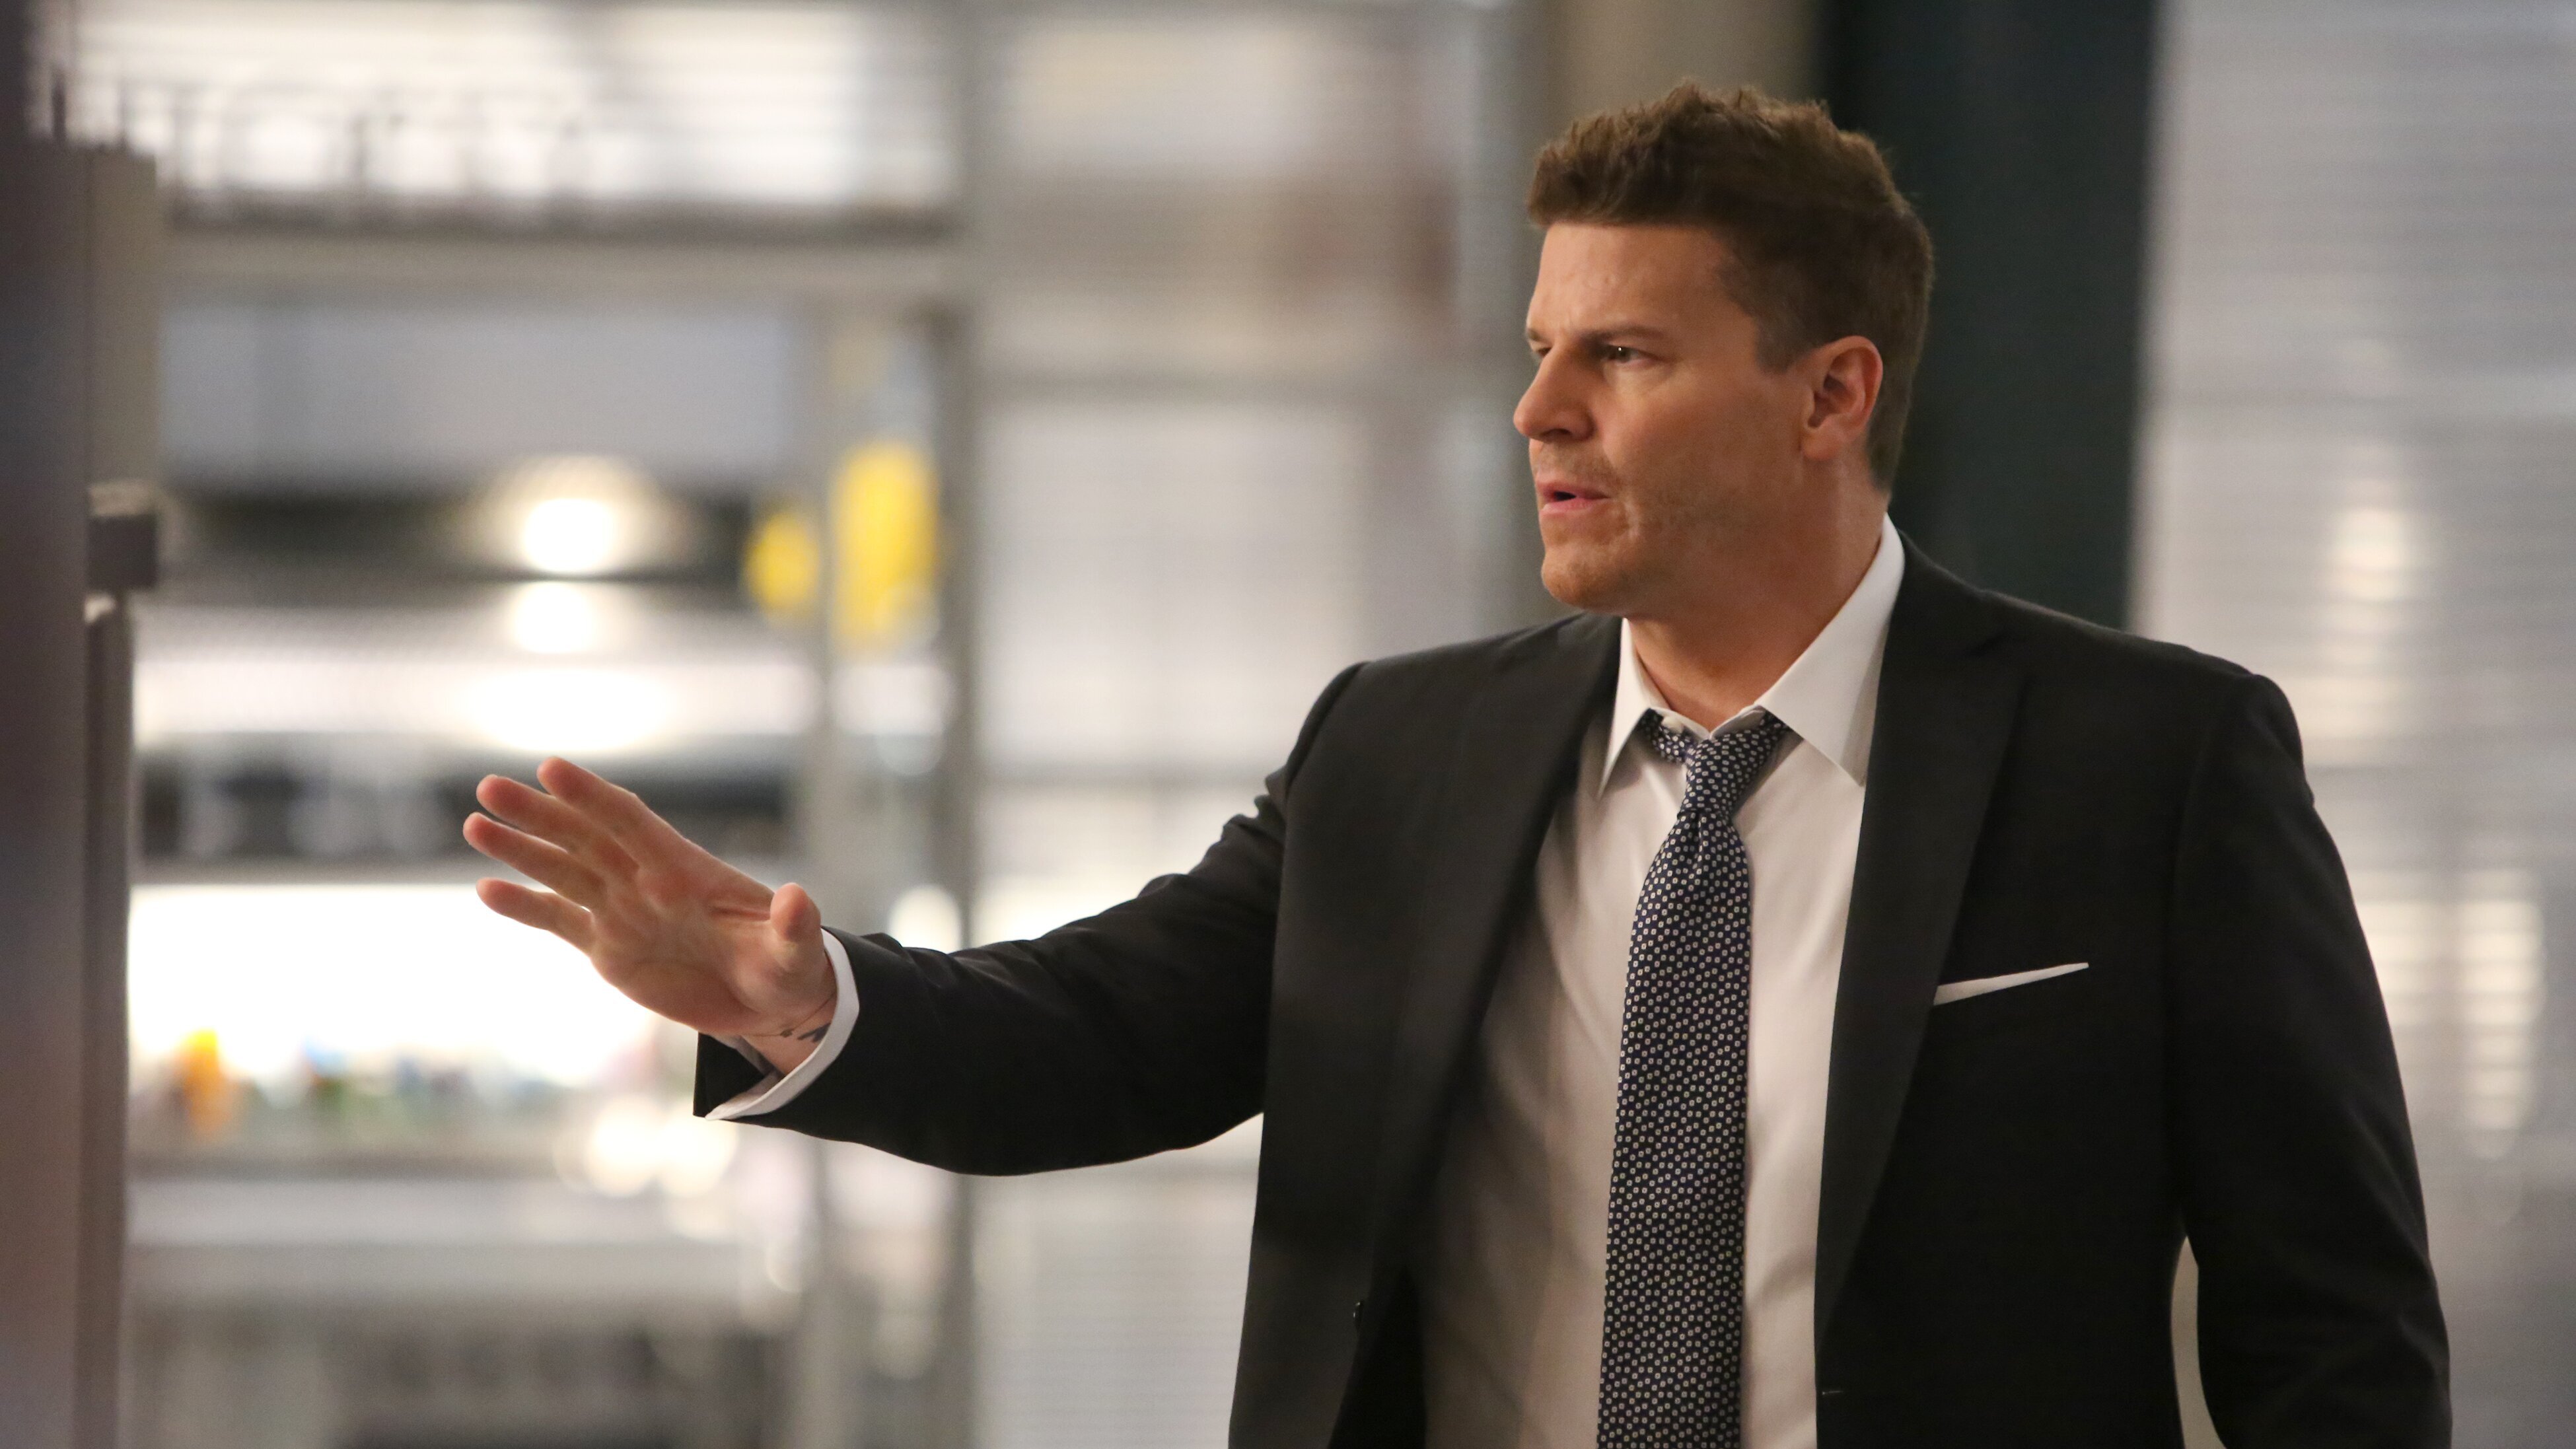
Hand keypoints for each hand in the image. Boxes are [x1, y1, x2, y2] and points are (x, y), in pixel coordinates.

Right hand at [464, 757, 834, 1071]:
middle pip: (585, 838)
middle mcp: (646, 883)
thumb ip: (795, 927)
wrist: (769, 1003)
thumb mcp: (797, 953)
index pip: (632, 824)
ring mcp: (624, 913)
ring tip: (475, 825)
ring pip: (564, 873)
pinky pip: (560, 922)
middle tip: (489, 787)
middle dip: (539, 814)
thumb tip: (799, 898)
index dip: (593, 798)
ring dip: (521, 850)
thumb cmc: (788, 968)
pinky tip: (487, 889)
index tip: (551, 768)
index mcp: (686, 871)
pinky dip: (525, 908)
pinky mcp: (609, 949)